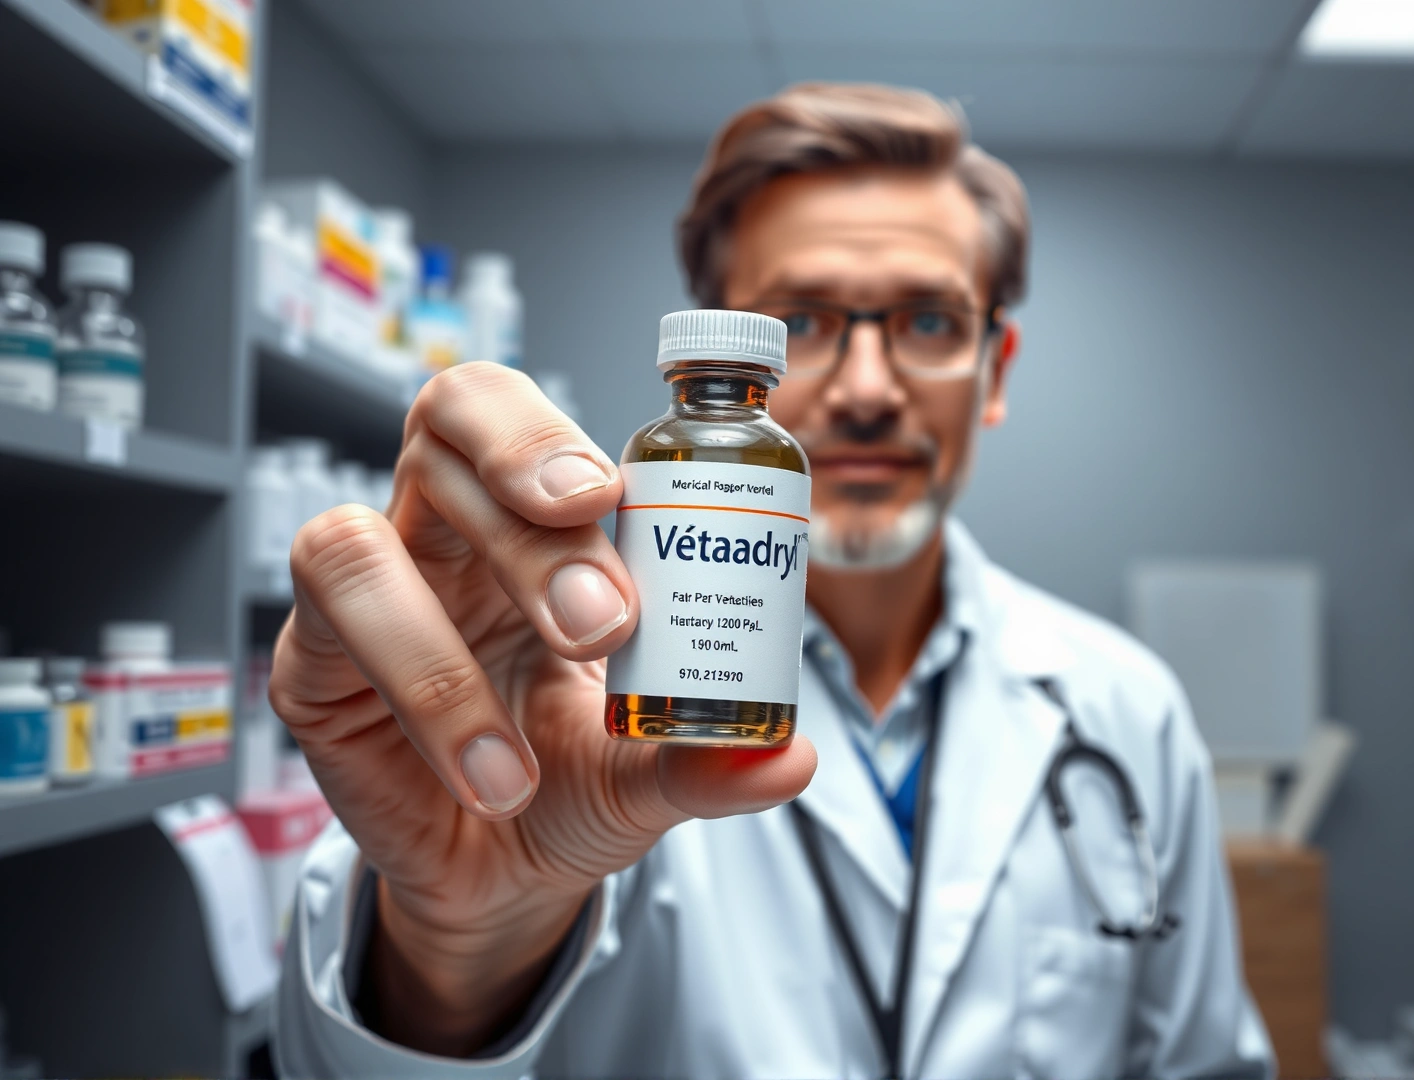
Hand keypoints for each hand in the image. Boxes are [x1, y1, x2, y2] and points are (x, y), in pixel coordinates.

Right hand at [268, 363, 815, 1054]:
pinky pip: (337, 634)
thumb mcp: (653, 772)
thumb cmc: (574, 779)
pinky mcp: (313, 668)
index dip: (548, 432)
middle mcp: (443, 531)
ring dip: (462, 618)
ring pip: (361, 532)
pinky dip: (429, 697)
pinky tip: (497, 773)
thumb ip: (710, 759)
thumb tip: (792, 756)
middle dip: (526, 500)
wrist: (503, 874)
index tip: (615, 493)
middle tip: (607, 611)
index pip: (519, 417)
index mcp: (530, 518)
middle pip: (445, 428)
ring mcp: (372, 592)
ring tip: (564, 681)